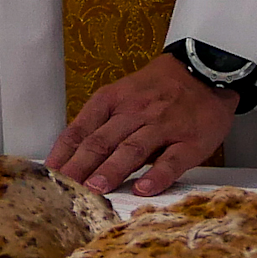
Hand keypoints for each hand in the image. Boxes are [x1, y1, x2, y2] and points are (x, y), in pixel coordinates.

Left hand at [49, 52, 236, 196]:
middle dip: (80, 166)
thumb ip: (101, 123)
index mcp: (114, 100)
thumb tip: (70, 157)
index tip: (50, 174)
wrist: (206, 68)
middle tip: (65, 187)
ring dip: (112, 169)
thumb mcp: (124, 94)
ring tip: (97, 189)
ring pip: (133, 148)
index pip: (81, 129)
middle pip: (102, 140)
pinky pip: (172, 159)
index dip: (63, 153)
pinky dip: (158, 175)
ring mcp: (163, 125)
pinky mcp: (190, 140)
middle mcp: (135, 111)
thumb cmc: (160, 88)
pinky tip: (145, 188)